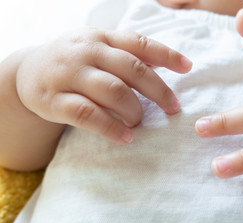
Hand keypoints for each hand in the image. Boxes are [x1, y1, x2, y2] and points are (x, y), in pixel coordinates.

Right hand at [16, 28, 191, 143]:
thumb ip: (127, 55)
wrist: (27, 72)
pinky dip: (111, 127)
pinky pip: (87, 114)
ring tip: (140, 123)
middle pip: (132, 69)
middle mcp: (86, 52)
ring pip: (113, 91)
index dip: (166, 55)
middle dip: (158, 90)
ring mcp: (68, 75)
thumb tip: (165, 63)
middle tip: (173, 108)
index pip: (139, 43)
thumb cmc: (75, 62)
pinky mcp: (53, 100)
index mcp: (101, 38)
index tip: (188, 68)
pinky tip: (125, 137)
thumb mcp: (97, 49)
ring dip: (134, 110)